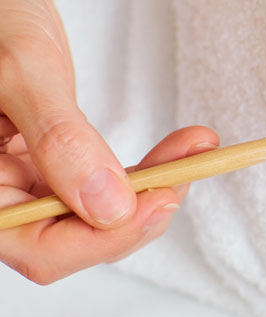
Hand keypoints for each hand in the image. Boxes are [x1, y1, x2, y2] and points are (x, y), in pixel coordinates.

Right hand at [0, 0, 218, 280]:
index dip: (104, 237)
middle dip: (139, 210)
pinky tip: (180, 148)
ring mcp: (17, 182)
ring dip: (151, 188)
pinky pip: (97, 183)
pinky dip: (141, 169)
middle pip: (71, 240)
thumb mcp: (20, 70)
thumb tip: (108, 207)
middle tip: (191, 170)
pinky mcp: (44, 164)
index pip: (38, 247)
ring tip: (197, 150)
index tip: (162, 200)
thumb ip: (60, 139)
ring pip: (92, 215)